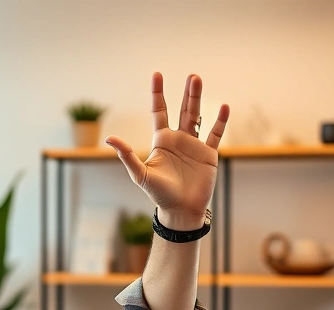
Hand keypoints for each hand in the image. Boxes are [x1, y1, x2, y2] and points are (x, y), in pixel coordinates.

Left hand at [106, 73, 229, 229]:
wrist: (180, 210)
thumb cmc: (158, 194)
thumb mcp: (140, 174)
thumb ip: (127, 155)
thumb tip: (110, 138)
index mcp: (161, 141)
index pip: (159, 112)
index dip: (157, 94)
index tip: (157, 75)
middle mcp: (178, 139)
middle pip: (182, 110)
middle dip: (186, 93)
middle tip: (192, 76)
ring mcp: (194, 145)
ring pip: (198, 117)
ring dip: (198, 99)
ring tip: (199, 81)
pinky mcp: (208, 154)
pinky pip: (215, 134)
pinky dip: (220, 121)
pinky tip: (223, 107)